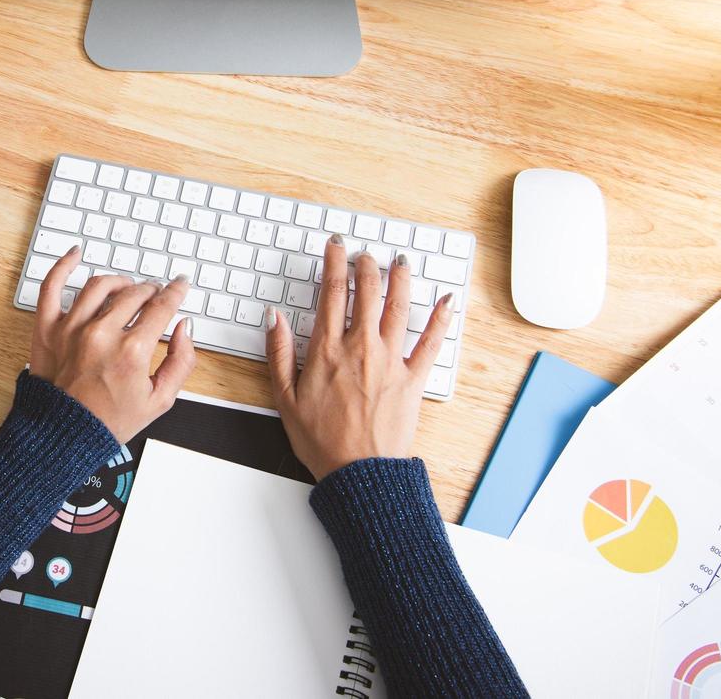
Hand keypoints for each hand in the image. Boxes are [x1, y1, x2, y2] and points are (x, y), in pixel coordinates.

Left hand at [30, 247, 196, 441]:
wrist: (64, 436)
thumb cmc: (108, 421)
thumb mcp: (160, 399)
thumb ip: (182, 361)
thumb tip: (185, 328)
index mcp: (132, 351)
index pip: (162, 306)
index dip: (176, 291)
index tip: (180, 286)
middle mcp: (101, 334)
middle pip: (135, 293)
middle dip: (151, 290)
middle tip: (155, 294)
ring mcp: (71, 328)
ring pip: (100, 285)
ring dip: (120, 281)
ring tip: (127, 287)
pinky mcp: (47, 328)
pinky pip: (51, 287)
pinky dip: (63, 266)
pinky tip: (75, 254)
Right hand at [265, 235, 454, 479]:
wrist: (359, 473)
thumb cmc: (321, 441)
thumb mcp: (285, 398)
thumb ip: (279, 354)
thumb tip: (273, 318)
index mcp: (328, 350)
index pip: (331, 292)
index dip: (333, 263)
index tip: (335, 246)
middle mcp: (361, 347)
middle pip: (367, 291)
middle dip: (366, 265)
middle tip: (365, 254)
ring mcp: (391, 361)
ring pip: (399, 307)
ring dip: (400, 279)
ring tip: (400, 262)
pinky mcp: (413, 379)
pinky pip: (432, 343)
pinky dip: (441, 320)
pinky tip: (447, 301)